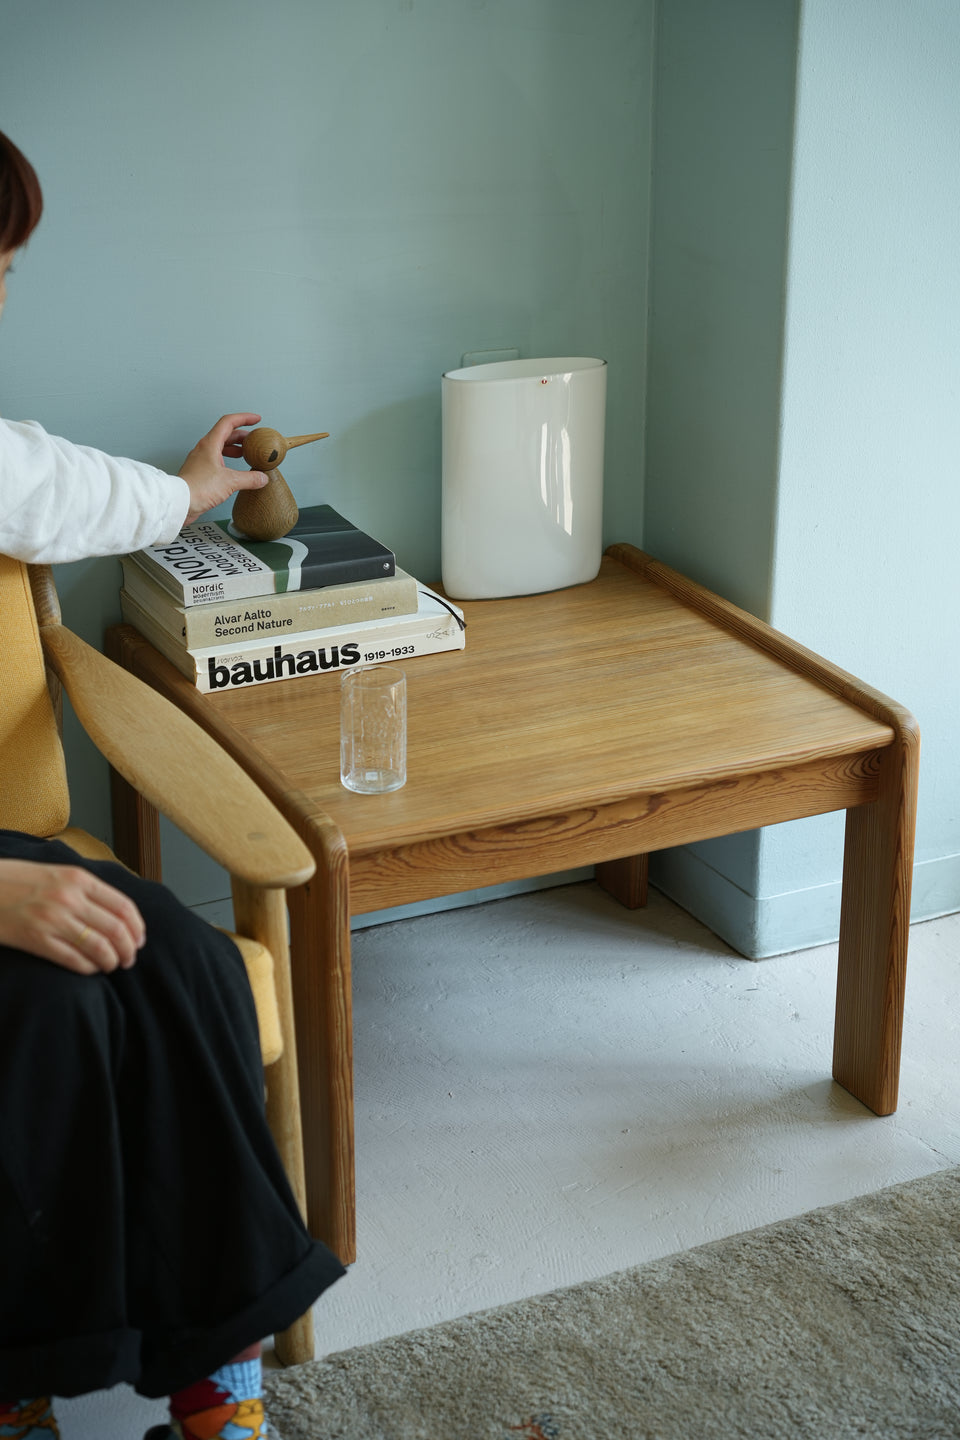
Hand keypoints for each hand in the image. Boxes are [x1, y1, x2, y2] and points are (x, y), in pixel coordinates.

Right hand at [0, 859, 145, 974]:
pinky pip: (74, 960)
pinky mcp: (37, 939)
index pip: (123, 906)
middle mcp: (70, 897)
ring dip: (112, 961)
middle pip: (116, 929)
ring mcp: (53, 919)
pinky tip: (91, 969)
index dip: (137, 928)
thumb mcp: (56, 873)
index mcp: (79, 878)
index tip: (139, 940)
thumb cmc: (18, 880)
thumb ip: (85, 888)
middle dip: (129, 949)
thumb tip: (116, 910)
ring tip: (112, 966)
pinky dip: (89, 968)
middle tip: (129, 959)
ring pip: (99, 947)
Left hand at [179, 412, 268, 523]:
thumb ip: (249, 479)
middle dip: (242, 436)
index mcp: (210, 444)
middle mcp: (204, 449)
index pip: (228, 422)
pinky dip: (228, 460)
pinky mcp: (200, 471)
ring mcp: (201, 460)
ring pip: (220, 447)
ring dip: (235, 448)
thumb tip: (261, 478)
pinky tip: (235, 470)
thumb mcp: (230, 482)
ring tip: (246, 454)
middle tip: (254, 440)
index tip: (256, 419)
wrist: (180, 502)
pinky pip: (216, 460)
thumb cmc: (198, 488)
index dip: (244, 418)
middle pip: (226, 434)